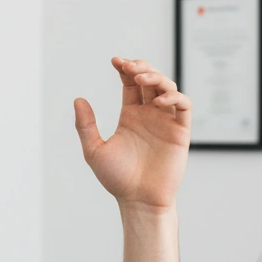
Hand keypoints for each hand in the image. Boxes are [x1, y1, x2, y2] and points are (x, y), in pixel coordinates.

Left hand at [74, 57, 191, 210]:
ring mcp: (166, 122)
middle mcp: (149, 116)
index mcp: (131, 116)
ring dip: (157, 77)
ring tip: (141, 78)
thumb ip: (85, 126)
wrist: (139, 200)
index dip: (125, 68)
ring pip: (168, 88)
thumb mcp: (94, 150)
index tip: (115, 61)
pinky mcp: (180, 132)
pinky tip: (158, 101)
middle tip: (129, 67)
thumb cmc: (117, 180)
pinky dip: (174, 97)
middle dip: (141, 67)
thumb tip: (78, 99)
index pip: (131, 83)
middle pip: (151, 80)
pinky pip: (184, 106)